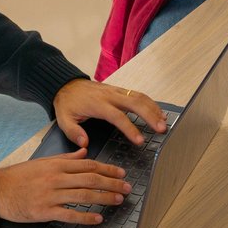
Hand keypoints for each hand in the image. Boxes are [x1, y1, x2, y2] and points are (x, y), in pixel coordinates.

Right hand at [0, 149, 130, 223]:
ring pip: (83, 195)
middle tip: (127, 187)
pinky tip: (97, 218)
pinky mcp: (44, 210)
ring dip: (104, 198)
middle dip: (112, 183)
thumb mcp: (42, 161)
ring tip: (118, 200)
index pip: (88, 165)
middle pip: (90, 179)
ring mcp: (50, 195)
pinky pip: (69, 214)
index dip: (108, 169)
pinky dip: (85, 216)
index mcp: (56, 164)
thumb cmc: (17, 177)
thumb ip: (64, 157)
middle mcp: (55, 178)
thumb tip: (84, 152)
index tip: (121, 173)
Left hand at [53, 77, 167, 148]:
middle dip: (150, 116)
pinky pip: (138, 95)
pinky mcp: (120, 90)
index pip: (118, 116)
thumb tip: (85, 143)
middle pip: (135, 103)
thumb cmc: (67, 103)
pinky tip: (158, 112)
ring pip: (139, 97)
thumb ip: (73, 132)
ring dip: (153, 109)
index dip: (130, 128)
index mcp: (98, 104)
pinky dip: (150, 103)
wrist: (66, 84)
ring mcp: (116, 91)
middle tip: (161, 129)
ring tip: (163, 122)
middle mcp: (110, 95)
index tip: (140, 140)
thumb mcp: (64, 119)